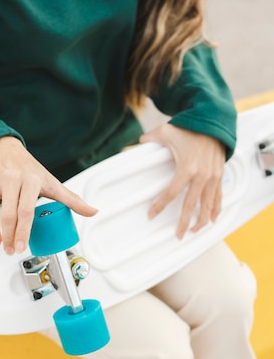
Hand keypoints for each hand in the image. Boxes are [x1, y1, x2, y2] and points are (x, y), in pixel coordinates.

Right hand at [0, 136, 96, 253]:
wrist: (3, 147)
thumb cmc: (28, 168)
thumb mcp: (50, 182)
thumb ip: (71, 199)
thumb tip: (93, 212)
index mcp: (30, 179)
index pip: (26, 212)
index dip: (23, 233)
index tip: (21, 247)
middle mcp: (10, 177)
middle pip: (6, 215)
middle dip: (8, 237)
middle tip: (10, 249)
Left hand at [139, 124, 225, 238]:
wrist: (214, 122)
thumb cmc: (190, 128)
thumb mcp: (166, 131)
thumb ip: (151, 138)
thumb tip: (139, 141)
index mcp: (186, 168)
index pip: (171, 193)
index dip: (160, 206)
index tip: (152, 215)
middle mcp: (201, 175)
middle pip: (191, 206)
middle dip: (184, 223)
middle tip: (178, 235)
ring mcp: (213, 177)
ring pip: (208, 205)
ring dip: (201, 220)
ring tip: (194, 231)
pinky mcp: (219, 175)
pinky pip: (218, 197)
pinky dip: (216, 209)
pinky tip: (212, 219)